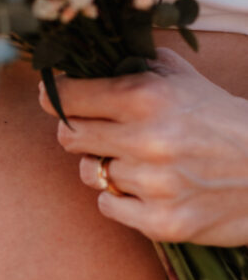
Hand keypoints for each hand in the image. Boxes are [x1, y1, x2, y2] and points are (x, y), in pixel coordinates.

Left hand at [38, 48, 247, 245]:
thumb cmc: (225, 121)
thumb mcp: (186, 80)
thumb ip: (138, 67)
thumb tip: (92, 58)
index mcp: (148, 96)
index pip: (69, 97)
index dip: (58, 96)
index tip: (54, 96)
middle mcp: (147, 139)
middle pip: (70, 137)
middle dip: (78, 131)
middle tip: (99, 131)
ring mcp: (153, 184)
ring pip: (90, 173)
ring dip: (105, 165)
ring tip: (136, 161)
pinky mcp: (161, 221)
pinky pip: (108, 206)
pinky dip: (120, 198)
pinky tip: (146, 188)